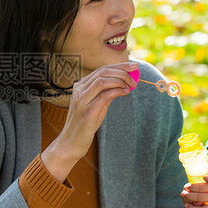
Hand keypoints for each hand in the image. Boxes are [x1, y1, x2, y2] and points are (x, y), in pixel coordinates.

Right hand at [41, 62, 137, 180]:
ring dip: (120, 80)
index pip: (101, 69)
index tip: (133, 66)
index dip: (119, 66)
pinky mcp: (87, 111)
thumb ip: (106, 93)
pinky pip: (104, 95)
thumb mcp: (96, 105)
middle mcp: (79, 90)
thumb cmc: (85, 124)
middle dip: (122, 70)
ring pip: (102, 80)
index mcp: (81, 86)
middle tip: (136, 72)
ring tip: (131, 85)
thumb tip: (123, 84)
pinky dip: (117, 91)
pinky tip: (126, 92)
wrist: (71, 142)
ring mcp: (82, 100)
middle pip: (102, 72)